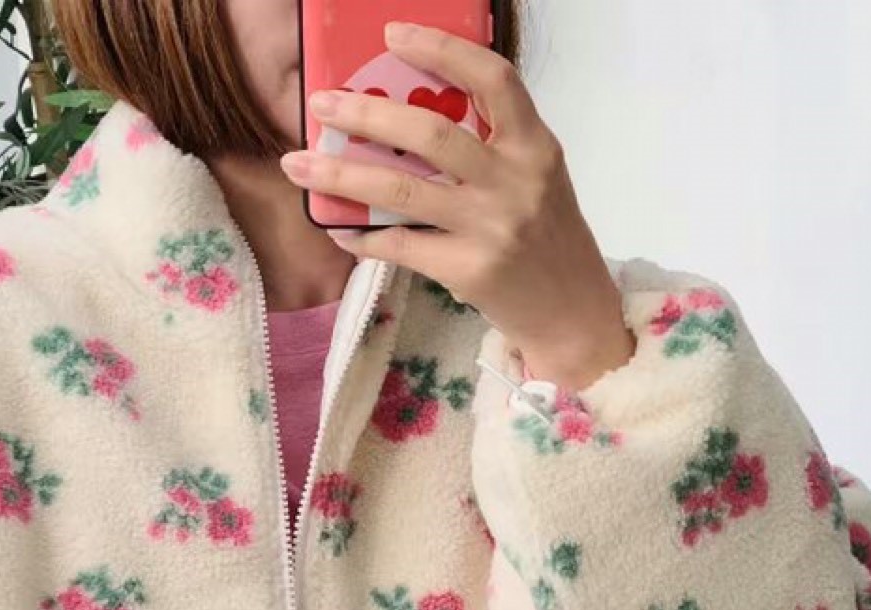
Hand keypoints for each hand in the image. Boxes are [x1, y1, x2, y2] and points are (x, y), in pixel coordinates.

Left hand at [278, 19, 633, 391]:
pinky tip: (337, 228)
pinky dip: (362, 237)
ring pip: (403, 192)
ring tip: (299, 164)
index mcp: (534, 145)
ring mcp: (491, 228)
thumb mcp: (534, 176)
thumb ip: (489, 144)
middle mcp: (515, 182)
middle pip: (431, 135)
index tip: (393, 35)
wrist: (571, 312)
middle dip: (367, 115)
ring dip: (342, 176)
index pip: (491, 79)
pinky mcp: (469, 271)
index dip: (441, 50)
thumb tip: (405, 116)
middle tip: (323, 104)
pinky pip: (401, 246)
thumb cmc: (545, 237)